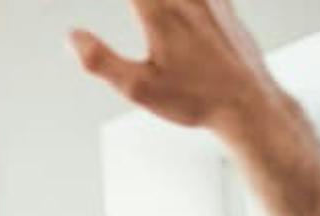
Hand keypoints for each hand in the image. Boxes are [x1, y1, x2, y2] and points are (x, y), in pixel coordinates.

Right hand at [67, 0, 281, 138]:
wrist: (247, 102)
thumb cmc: (195, 98)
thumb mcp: (138, 88)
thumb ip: (100, 61)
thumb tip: (72, 37)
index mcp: (162, 15)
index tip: (96, 8)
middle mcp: (187, 0)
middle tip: (137, 3)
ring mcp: (210, 0)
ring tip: (146, 2)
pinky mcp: (226, 6)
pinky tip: (182, 5)